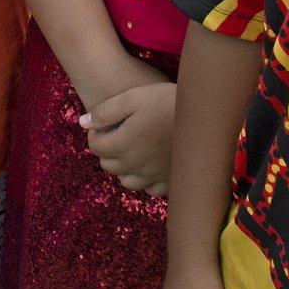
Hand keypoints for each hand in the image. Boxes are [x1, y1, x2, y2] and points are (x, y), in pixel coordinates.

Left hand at [81, 80, 175, 194]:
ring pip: (127, 181)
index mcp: (123, 145)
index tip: (104, 125)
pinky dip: (146, 180)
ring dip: (124, 168)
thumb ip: (105, 112)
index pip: (96, 147)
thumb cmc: (167, 102)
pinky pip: (151, 190)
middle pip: (109, 165)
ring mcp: (154, 176)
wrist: (204, 116)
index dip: (95, 134)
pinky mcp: (171, 181)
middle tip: (118, 135)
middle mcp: (135, 165)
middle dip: (107, 150)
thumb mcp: (132, 98)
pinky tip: (151, 164)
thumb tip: (83, 123)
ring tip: (133, 150)